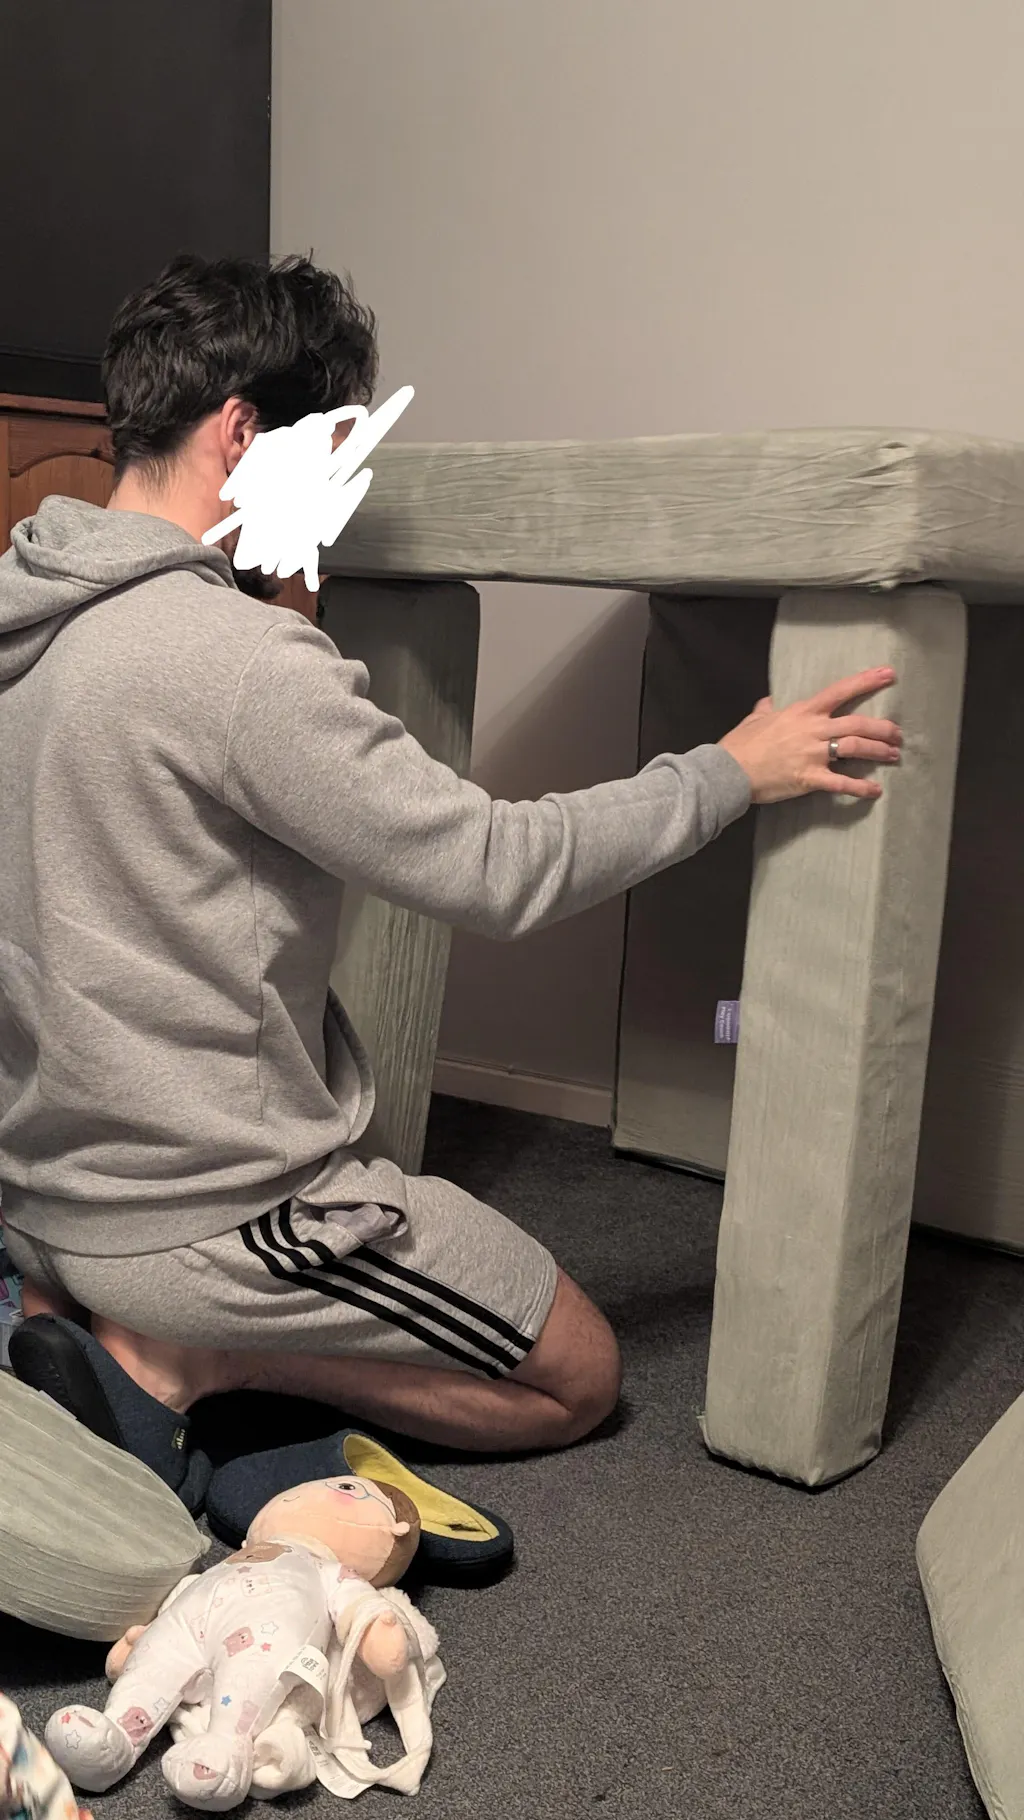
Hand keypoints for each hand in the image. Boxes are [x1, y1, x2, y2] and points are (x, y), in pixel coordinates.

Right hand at [719, 667, 901, 804]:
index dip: (867, 682)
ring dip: (878, 751)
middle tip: (897, 733)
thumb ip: (765, 710)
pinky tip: (875, 791)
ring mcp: (812, 754)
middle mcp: (812, 729)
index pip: (840, 692)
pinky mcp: (810, 778)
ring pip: (855, 748)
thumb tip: (768, 703)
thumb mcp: (754, 720)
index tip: (888, 675)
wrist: (729, 770)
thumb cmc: (740, 744)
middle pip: (857, 723)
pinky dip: (861, 788)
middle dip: (882, 728)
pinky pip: (841, 783)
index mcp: (802, 712)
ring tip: (892, 755)